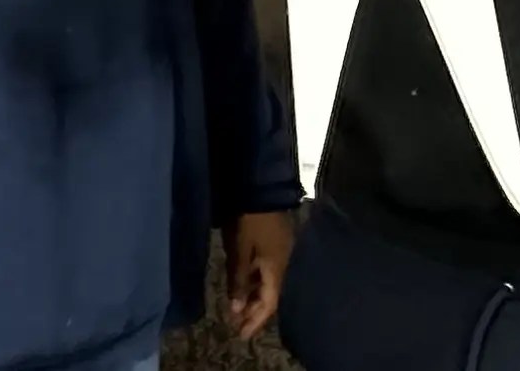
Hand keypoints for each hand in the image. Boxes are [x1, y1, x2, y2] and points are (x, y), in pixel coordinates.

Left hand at [222, 211, 292, 338]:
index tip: (241, 334)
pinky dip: (254, 280)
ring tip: (236, 307)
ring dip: (252, 295)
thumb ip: (238, 280)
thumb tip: (236, 310)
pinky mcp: (274, 241)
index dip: (255, 321)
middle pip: (270, 294)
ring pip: (268, 281)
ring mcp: (280, 251)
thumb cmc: (248, 220)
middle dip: (253, 310)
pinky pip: (266, 269)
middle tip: (236, 323)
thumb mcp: (240, 250)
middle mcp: (283, 263)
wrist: (260, 186)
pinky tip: (243, 283)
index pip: (269, 303)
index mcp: (277, 268)